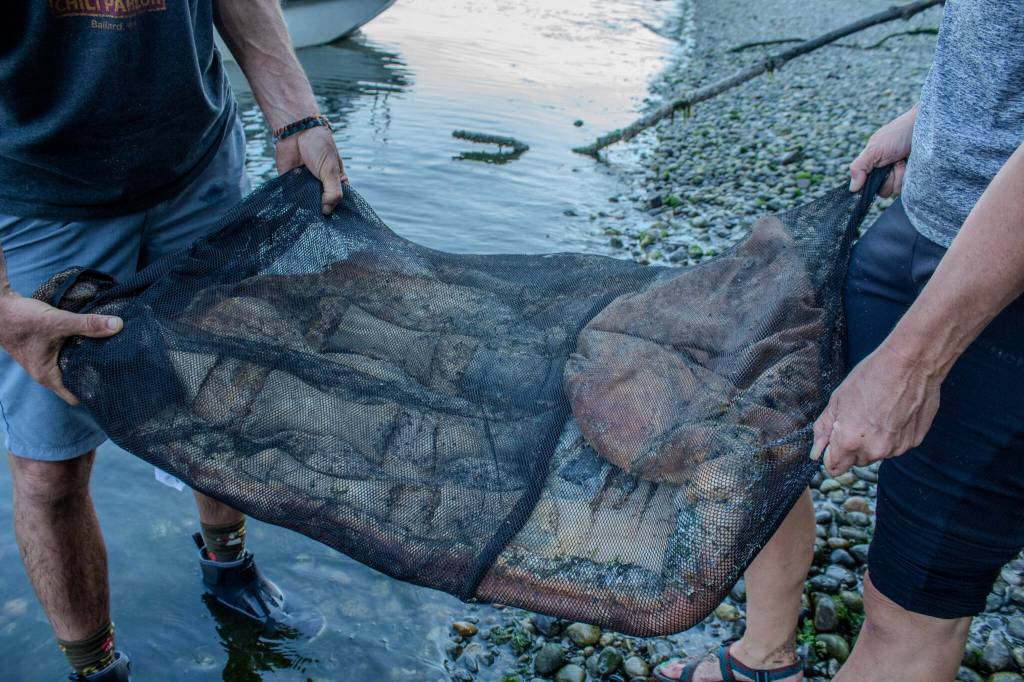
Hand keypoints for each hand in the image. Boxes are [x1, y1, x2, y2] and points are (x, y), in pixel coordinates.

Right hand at [0, 248, 122, 404]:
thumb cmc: (21, 318)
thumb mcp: (58, 321)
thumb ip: (88, 325)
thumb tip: (118, 325)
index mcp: (47, 376)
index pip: (75, 396)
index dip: (94, 393)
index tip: (115, 384)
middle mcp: (47, 372)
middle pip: (77, 381)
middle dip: (96, 375)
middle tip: (120, 367)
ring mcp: (46, 360)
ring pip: (73, 366)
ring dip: (89, 360)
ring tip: (113, 354)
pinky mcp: (47, 348)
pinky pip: (69, 354)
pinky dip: (81, 349)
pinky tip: (96, 340)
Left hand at [275, 125, 346, 214]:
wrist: (296, 130)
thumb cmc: (319, 146)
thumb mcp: (331, 170)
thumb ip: (333, 192)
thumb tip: (326, 212)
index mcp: (336, 183)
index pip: (338, 203)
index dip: (335, 211)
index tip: (333, 221)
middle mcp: (322, 187)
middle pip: (322, 207)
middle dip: (320, 212)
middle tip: (317, 217)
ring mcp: (306, 187)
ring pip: (307, 205)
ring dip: (306, 209)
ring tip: (306, 212)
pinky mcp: (291, 185)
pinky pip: (293, 200)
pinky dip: (293, 204)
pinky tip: (294, 208)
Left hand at [809, 342, 941, 475]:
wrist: (910, 363)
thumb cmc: (871, 377)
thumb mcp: (837, 400)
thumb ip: (824, 429)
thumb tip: (816, 452)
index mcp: (849, 441)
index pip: (834, 468)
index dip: (831, 454)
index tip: (834, 440)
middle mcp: (874, 450)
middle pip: (856, 461)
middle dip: (852, 446)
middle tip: (858, 417)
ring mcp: (896, 448)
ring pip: (877, 453)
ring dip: (873, 440)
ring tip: (878, 412)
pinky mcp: (914, 442)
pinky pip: (896, 445)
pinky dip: (892, 434)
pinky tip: (894, 412)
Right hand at [849, 105, 916, 196]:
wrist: (923, 128)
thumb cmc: (897, 134)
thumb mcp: (873, 149)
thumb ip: (859, 168)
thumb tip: (852, 189)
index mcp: (872, 166)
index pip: (864, 186)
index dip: (869, 183)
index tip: (875, 173)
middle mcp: (885, 173)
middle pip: (880, 191)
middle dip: (887, 178)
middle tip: (892, 162)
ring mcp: (900, 177)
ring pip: (894, 191)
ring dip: (899, 176)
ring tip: (903, 161)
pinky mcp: (912, 179)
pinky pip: (907, 189)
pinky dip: (908, 178)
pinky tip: (910, 165)